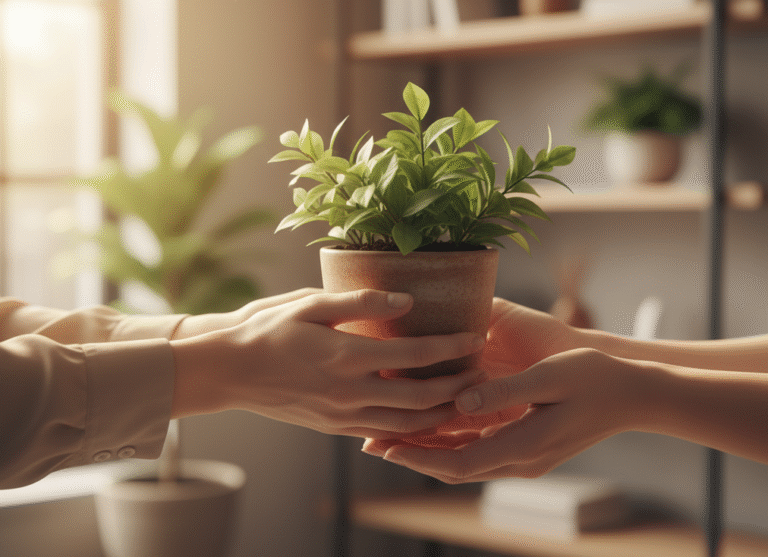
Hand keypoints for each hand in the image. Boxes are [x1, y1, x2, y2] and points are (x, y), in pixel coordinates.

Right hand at [170, 289, 486, 437]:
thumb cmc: (266, 328)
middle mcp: (349, 391)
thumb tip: (406, 299)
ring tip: (465, 399)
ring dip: (441, 414)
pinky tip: (425, 418)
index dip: (452, 347)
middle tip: (482, 372)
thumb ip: (359, 302)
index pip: (416, 355)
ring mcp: (341, 415)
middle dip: (458, 386)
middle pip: (420, 397)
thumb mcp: (309, 303)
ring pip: (406, 423)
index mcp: (347, 356)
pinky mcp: (333, 427)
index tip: (477, 335)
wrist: (228, 370)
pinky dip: (411, 429)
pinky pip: (382, 434)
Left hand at [365, 348, 651, 482]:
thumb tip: (461, 401)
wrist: (635, 395)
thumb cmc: (596, 378)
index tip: (384, 445)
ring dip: (428, 451)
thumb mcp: (551, 377)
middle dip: (413, 455)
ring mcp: (527, 456)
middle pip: (455, 467)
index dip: (418, 456)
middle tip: (372, 442)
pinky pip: (480, 451)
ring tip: (392, 436)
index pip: (459, 462)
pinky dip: (451, 444)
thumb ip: (506, 390)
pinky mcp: (529, 446)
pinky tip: (433, 427)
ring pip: (465, 462)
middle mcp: (522, 459)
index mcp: (526, 446)